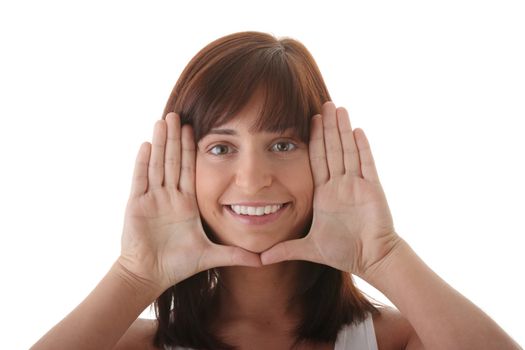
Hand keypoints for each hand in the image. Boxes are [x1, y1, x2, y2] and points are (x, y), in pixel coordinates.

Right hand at [118, 113, 260, 292]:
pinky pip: (141, 179)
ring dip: (161, 143)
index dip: (192, 149)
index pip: (190, 169)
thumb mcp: (211, 255)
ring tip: (163, 121)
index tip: (195, 128)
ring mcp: (153, 199)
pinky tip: (147, 144)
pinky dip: (143, 162)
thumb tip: (262, 260)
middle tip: (177, 114)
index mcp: (187, 203)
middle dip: (176, 138)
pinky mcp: (137, 205)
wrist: (150, 276)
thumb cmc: (178, 265)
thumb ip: (235, 255)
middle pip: (173, 161)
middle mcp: (170, 197)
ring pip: (158, 165)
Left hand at [261, 102, 400, 277]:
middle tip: (325, 103)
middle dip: (328, 127)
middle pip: (332, 149)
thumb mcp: (308, 248)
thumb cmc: (344, 252)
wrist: (371, 259)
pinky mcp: (372, 189)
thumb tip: (260, 259)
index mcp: (324, 193)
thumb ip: (285, 250)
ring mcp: (356, 185)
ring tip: (338, 108)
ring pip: (348, 151)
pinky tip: (357, 130)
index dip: (313, 140)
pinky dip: (362, 147)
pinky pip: (366, 164)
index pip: (317, 160)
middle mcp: (340, 185)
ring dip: (343, 130)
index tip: (309, 119)